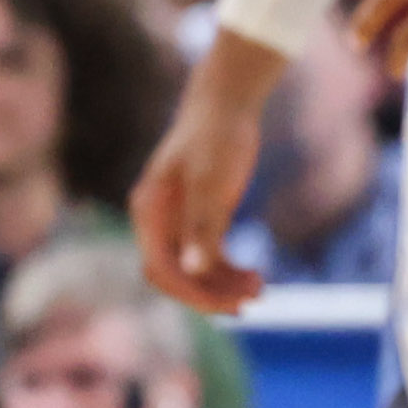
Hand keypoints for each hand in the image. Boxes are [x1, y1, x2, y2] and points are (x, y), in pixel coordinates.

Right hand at [131, 51, 276, 316]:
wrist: (226, 103)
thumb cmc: (215, 136)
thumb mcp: (211, 180)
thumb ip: (201, 225)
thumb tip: (193, 270)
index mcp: (149, 212)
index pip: (160, 269)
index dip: (191, 292)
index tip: (227, 304)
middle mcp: (158, 222)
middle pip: (175, 276)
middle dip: (209, 293)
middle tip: (249, 302)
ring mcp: (179, 221)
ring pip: (194, 271)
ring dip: (223, 285)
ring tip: (259, 289)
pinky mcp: (200, 218)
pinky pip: (209, 257)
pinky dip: (228, 271)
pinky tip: (254, 276)